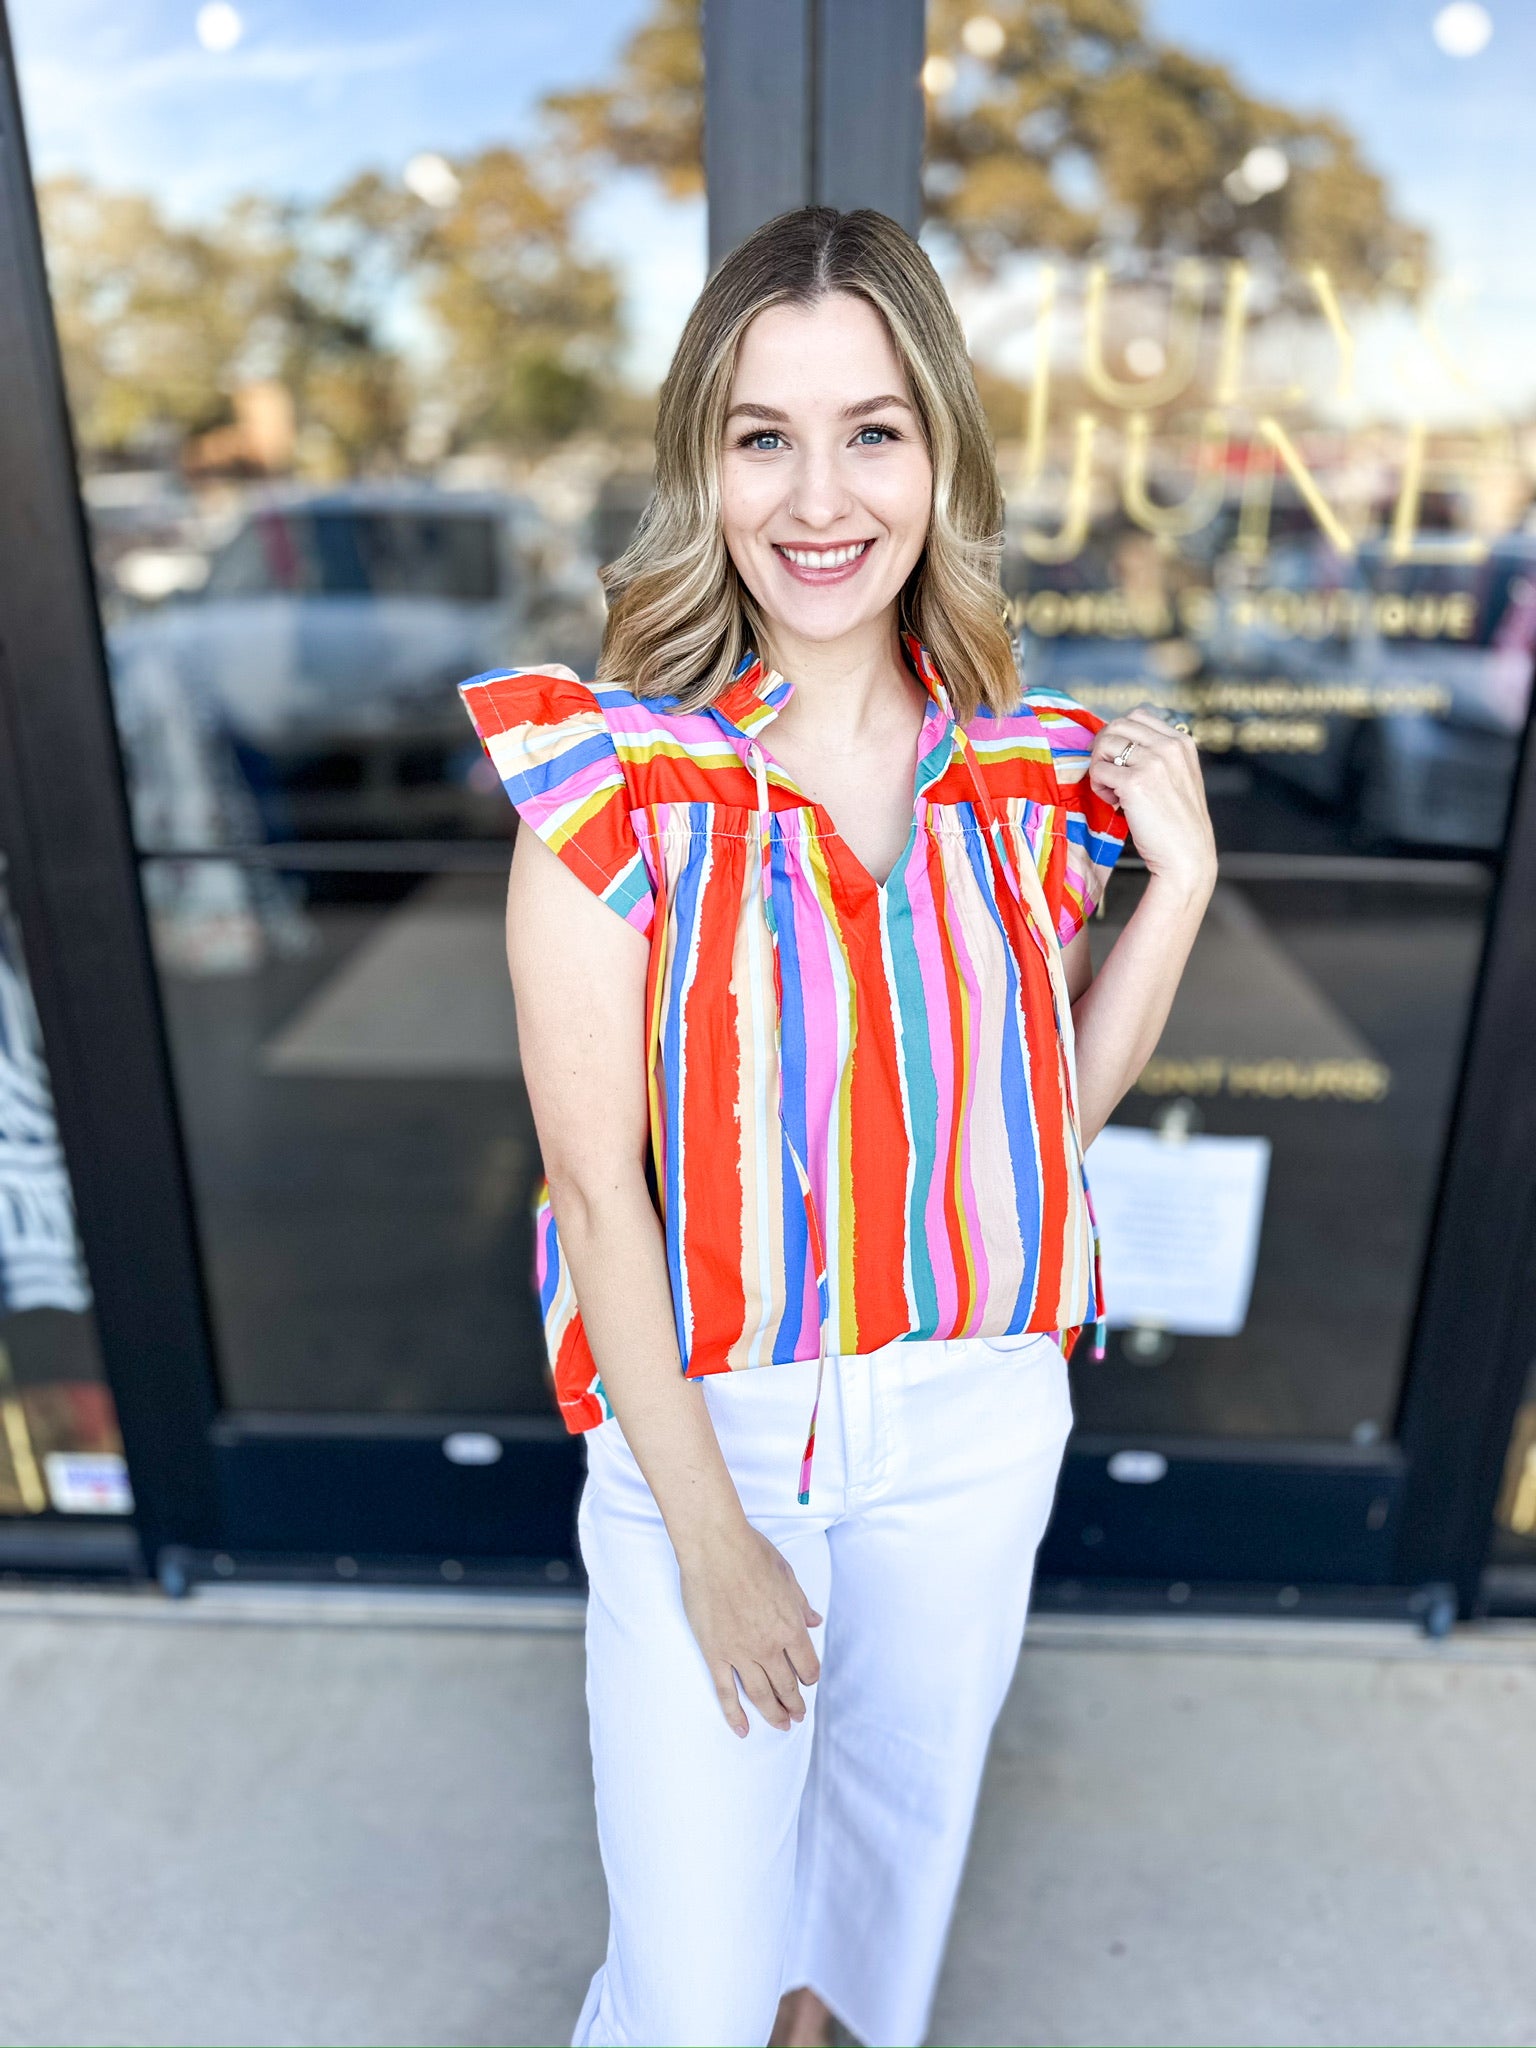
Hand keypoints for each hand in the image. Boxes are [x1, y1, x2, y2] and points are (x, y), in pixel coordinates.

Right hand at [677, 1520, 822, 1737]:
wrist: (715, 1547)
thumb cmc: (752, 1553)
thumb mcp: (787, 1575)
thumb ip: (800, 1604)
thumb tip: (813, 1621)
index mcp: (790, 1626)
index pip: (807, 1665)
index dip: (810, 1676)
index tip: (808, 1681)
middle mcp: (769, 1645)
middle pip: (786, 1685)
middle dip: (795, 1703)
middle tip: (798, 1716)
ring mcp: (740, 1652)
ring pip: (760, 1694)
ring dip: (773, 1714)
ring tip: (781, 1725)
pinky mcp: (715, 1653)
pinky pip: (726, 1691)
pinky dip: (735, 1714)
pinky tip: (742, 1730)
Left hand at [1089, 705, 1216, 902]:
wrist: (1187, 856)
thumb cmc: (1178, 822)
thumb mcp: (1180, 776)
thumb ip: (1160, 754)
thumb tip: (1121, 739)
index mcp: (1182, 742)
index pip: (1138, 715)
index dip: (1121, 735)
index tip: (1120, 759)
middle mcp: (1169, 747)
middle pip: (1117, 725)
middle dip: (1105, 747)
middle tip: (1109, 773)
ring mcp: (1152, 763)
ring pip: (1104, 744)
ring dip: (1100, 766)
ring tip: (1113, 789)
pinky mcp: (1134, 783)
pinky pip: (1098, 770)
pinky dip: (1099, 785)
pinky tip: (1114, 802)